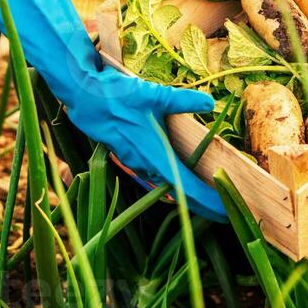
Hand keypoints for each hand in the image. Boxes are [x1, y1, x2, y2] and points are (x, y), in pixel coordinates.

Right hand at [0, 0, 225, 220]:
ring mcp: (133, 158)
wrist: (82, 94)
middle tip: (222, 210)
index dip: (206, 201)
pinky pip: (149, 170)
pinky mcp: (125, 151)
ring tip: (202, 195)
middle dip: (199, 201)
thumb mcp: (154, 95)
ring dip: (181, 190)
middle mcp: (143, 163)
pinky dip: (165, 176)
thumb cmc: (117, 96)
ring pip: (161, 182)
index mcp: (153, 155)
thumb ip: (182, 101)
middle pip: (176, 191)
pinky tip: (171, 172)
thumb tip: (209, 104)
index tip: (224, 213)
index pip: (185, 188)